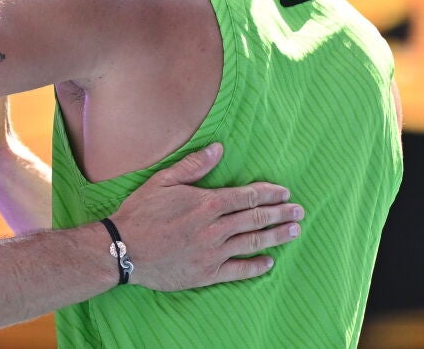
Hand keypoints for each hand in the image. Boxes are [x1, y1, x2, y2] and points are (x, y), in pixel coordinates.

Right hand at [108, 142, 302, 290]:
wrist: (123, 249)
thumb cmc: (141, 213)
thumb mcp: (163, 181)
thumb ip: (194, 166)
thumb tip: (219, 149)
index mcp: (207, 203)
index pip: (247, 196)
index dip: (269, 194)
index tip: (285, 193)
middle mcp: (215, 228)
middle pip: (255, 219)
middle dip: (280, 214)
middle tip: (299, 212)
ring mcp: (213, 252)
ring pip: (252, 242)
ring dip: (276, 237)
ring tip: (294, 232)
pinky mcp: (206, 274)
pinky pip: (238, 270)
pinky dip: (256, 266)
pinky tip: (269, 262)